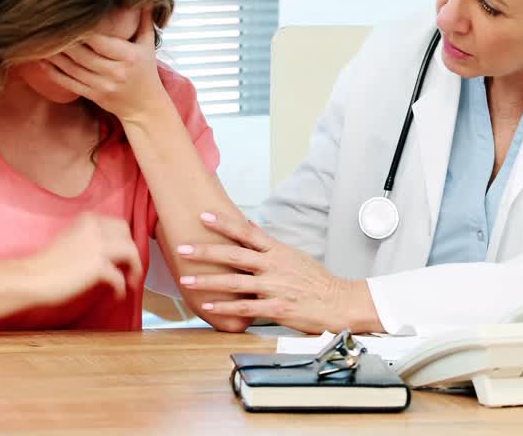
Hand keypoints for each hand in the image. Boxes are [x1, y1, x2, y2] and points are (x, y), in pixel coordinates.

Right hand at [25, 213, 143, 305]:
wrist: (30, 278)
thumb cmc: (46, 263)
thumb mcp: (70, 238)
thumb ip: (89, 238)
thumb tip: (110, 251)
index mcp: (88, 219)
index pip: (119, 225)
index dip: (124, 241)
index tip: (124, 255)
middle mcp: (95, 228)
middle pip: (128, 237)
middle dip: (132, 253)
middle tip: (130, 269)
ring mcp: (98, 246)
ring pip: (131, 253)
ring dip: (135, 269)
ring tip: (132, 282)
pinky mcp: (97, 267)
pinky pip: (120, 278)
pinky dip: (122, 288)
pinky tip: (118, 295)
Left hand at [44, 11, 169, 124]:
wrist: (145, 106)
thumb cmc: (146, 71)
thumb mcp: (148, 45)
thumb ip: (145, 21)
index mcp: (129, 57)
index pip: (101, 42)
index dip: (82, 31)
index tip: (68, 18)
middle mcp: (115, 72)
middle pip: (82, 55)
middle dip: (63, 41)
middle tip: (47, 25)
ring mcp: (102, 86)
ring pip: (72, 68)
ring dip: (54, 55)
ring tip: (39, 40)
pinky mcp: (93, 95)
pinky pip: (68, 83)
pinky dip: (53, 72)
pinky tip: (41, 61)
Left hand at [175, 212, 382, 333]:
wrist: (339, 302)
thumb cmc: (316, 281)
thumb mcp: (294, 255)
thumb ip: (269, 245)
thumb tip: (250, 227)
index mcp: (277, 250)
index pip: (246, 232)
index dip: (224, 223)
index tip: (203, 215)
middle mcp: (273, 265)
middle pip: (234, 254)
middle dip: (206, 250)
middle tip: (183, 247)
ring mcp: (274, 286)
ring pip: (234, 282)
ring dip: (208, 281)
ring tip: (186, 279)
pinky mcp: (276, 307)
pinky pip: (245, 308)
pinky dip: (224, 307)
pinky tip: (208, 306)